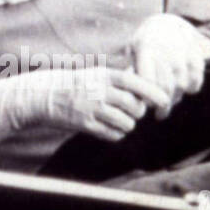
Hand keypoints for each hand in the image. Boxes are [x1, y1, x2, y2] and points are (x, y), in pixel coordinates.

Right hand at [17, 64, 171, 141]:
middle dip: (138, 112)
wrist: (44, 95)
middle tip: (131, 111)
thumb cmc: (74, 84)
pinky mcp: (86, 125)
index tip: (165, 100)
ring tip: (117, 119)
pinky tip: (107, 128)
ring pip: (127, 123)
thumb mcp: (95, 74)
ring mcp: (92, 109)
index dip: (153, 91)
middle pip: (135, 107)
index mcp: (103, 76)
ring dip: (127, 124)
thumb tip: (146, 83)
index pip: (135, 82)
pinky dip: (116, 134)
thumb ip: (119, 79)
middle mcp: (99, 91)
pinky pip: (113, 135)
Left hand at [131, 14, 209, 117]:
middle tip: (159, 112)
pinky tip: (181, 89)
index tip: (146, 105)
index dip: (147, 97)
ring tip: (168, 102)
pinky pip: (195, 83)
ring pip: (181, 87)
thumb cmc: (145, 43)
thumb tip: (127, 92)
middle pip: (166, 87)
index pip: (149, 81)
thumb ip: (128, 69)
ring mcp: (184, 55)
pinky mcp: (197, 59)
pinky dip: (190, 89)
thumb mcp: (131, 50)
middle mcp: (167, 51)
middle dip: (162, 104)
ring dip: (175, 98)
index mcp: (147, 49)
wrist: (167, 25)